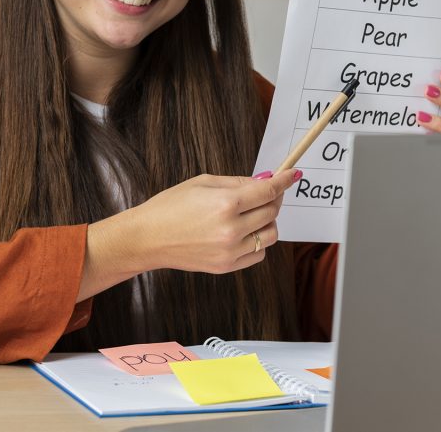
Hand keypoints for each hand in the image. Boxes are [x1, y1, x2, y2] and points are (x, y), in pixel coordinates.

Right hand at [127, 169, 298, 273]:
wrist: (148, 238)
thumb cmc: (171, 206)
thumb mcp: (203, 182)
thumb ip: (239, 182)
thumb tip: (266, 181)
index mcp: (226, 203)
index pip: (268, 191)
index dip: (284, 181)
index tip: (292, 174)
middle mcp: (231, 229)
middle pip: (272, 211)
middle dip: (273, 198)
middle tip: (266, 192)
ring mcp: (230, 251)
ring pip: (271, 234)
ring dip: (267, 221)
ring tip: (251, 214)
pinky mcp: (226, 266)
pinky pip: (258, 253)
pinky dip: (258, 241)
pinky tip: (243, 232)